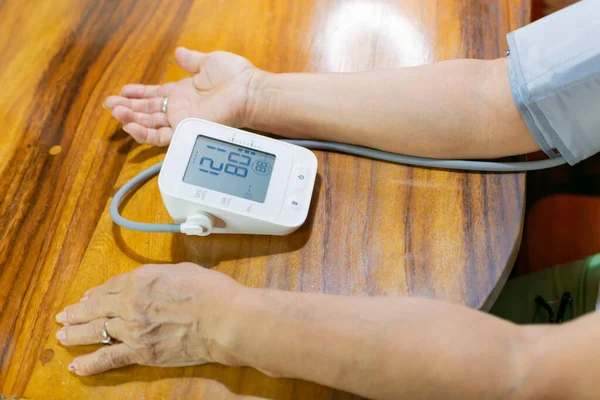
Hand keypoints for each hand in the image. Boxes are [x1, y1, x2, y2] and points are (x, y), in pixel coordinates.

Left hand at [55, 263, 243, 374]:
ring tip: (62, 334)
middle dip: (77, 312)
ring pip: (96, 331)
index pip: (111, 286)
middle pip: (95, 308)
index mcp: (140, 279)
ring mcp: (132, 329)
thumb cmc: (211, 291)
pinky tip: (76, 366)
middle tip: (64, 315)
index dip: (97, 293)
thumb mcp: (182, 271)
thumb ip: (160, 276)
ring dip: (75, 333)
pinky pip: (109, 358)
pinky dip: (90, 363)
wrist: (223, 319)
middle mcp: (129, 302)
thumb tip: (154, 283)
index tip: (89, 297)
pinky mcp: (141, 352)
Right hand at [103, 47, 257, 145]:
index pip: (155, 95)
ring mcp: (183, 121)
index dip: (138, 93)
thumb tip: (179, 52)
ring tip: (115, 112)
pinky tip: (129, 126)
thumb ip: (191, 60)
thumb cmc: (234, 76)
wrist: (248, 91)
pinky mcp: (186, 131)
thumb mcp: (208, 62)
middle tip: (110, 104)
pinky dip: (144, 133)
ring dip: (131, 119)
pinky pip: (161, 136)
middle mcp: (181, 109)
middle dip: (128, 107)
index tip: (123, 91)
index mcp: (184, 92)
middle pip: (148, 110)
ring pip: (150, 124)